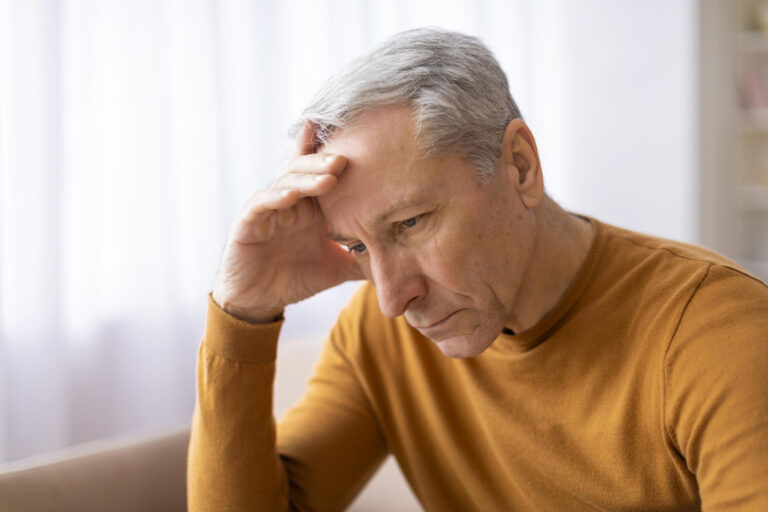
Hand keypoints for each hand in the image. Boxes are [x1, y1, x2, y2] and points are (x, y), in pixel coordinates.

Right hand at [212, 122, 362, 322]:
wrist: (259, 300)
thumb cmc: (297, 277)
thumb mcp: (338, 267)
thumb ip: (365, 260)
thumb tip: (405, 260)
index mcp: (312, 206)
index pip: (323, 173)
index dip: (334, 154)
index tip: (358, 138)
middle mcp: (291, 201)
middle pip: (306, 170)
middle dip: (325, 162)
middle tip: (345, 159)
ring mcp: (268, 208)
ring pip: (286, 182)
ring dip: (307, 178)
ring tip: (328, 178)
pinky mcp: (248, 222)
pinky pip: (261, 204)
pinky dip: (275, 197)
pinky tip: (292, 196)